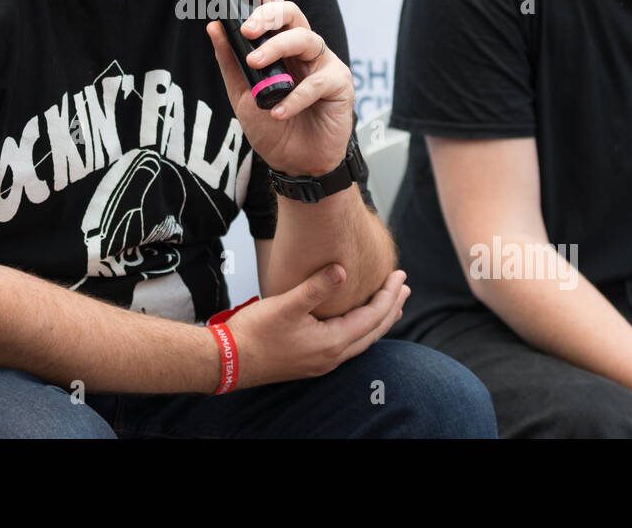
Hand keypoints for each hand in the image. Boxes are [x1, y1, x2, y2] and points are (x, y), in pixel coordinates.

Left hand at [205, 0, 353, 177]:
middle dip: (268, 15)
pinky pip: (318, 81)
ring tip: (255, 64)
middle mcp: (304, 50)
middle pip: (293, 15)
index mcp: (282, 47)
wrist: (295, 164)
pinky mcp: (339, 86)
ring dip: (277, 47)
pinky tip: (279, 110)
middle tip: (246, 30)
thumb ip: (230, 61)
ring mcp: (324, 65)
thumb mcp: (241, 94)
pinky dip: (296, 96)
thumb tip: (214, 27)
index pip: (275, 11)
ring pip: (305, 38)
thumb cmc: (273, 128)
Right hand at [227, 264, 408, 387]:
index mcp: (332, 343)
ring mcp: (321, 362)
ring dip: (378, 320)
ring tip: (389, 305)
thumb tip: (344, 270)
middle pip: (373, 331)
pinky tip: (356, 322)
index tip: (400, 276)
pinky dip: (361, 330)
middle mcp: (332, 357)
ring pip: (362, 340)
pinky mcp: (311, 362)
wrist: (227, 361)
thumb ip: (317, 287)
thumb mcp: (286, 305)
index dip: (388, 295)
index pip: (372, 317)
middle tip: (404, 287)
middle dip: (391, 308)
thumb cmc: (254, 332)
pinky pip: (348, 345)